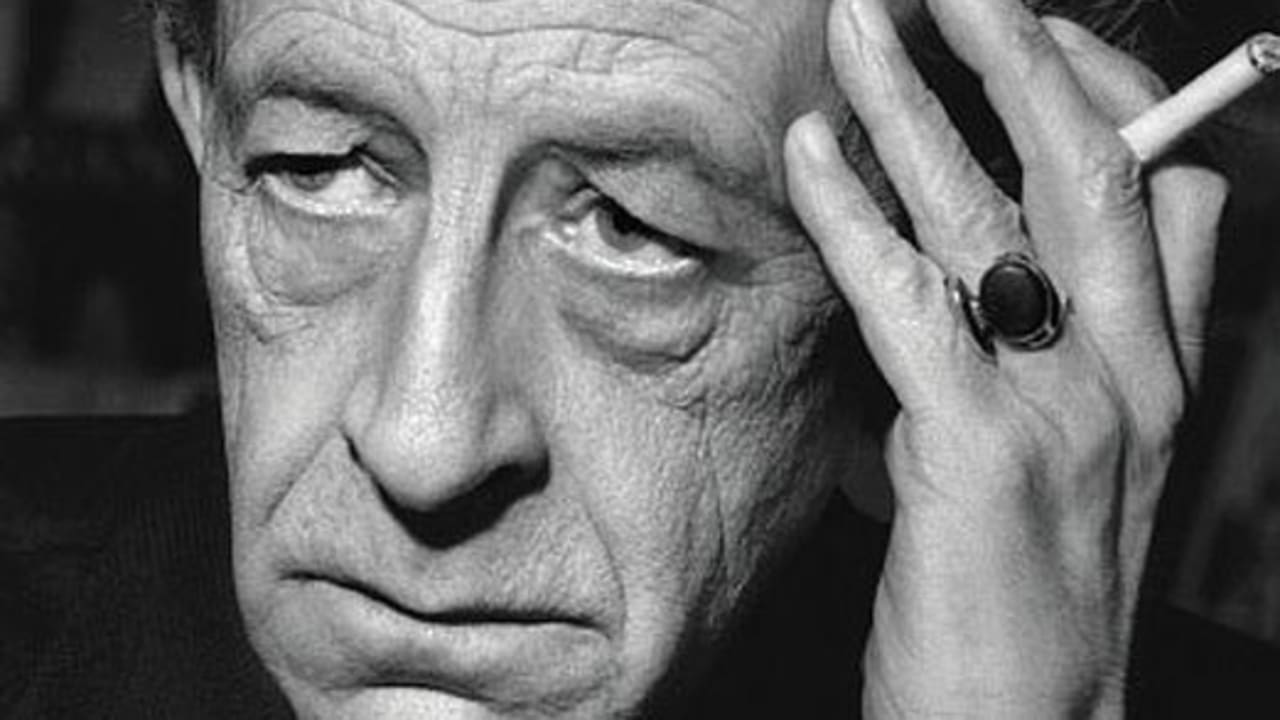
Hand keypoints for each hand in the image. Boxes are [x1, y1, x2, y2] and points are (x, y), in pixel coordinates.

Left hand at [783, 0, 1227, 716]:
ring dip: (917, 104)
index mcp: (1159, 373)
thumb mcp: (1070, 463)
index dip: (1098, 95)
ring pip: (995, 213)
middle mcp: (1129, 375)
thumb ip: (1043, 357)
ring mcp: (1064, 409)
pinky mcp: (980, 453)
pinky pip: (908, 300)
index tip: (1017, 42)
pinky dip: (851, 213)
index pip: (1162, 191)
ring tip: (858, 26)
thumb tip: (978, 269)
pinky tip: (808, 151)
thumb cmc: (1029, 592)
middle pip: (1092, 167)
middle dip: (1021, 55)